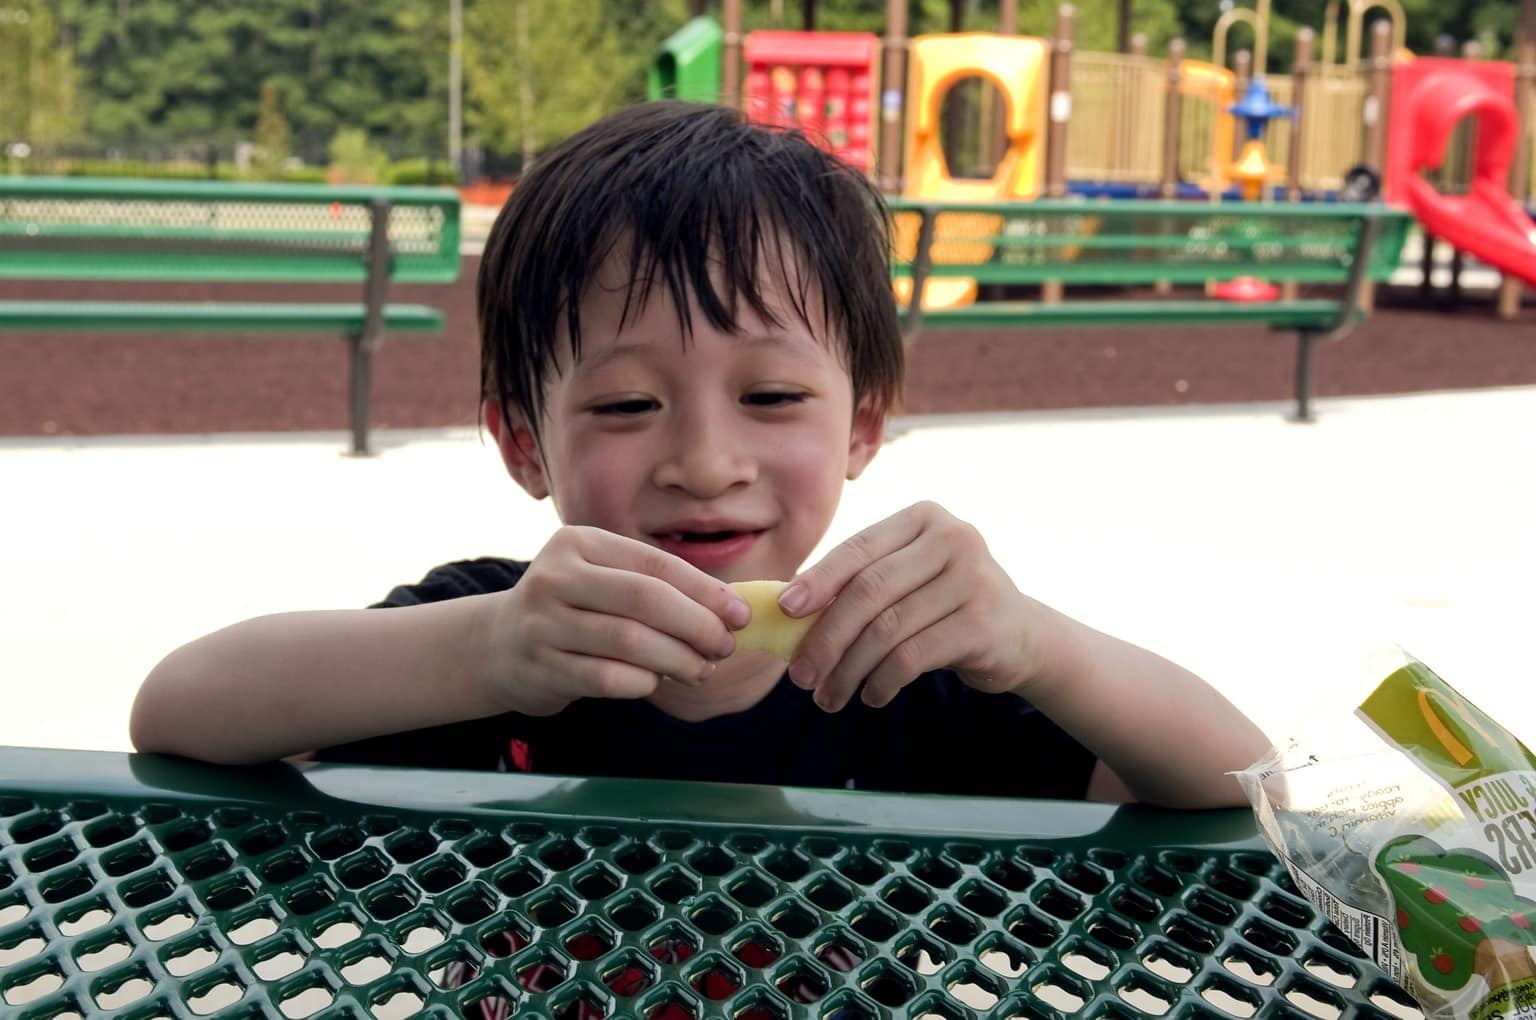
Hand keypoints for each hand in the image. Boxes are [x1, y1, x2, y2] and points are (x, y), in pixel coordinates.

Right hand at [484, 527, 748, 715]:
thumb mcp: (601, 579)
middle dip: (697, 626)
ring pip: (630, 642)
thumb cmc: (572, 609)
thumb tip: (729, 609)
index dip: (706, 591)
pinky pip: (609, 678)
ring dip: (678, 660)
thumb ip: (655, 586)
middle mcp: (556, 576)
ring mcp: (543, 623)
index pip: (656, 565)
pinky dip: (644, 682)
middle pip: (646, 600)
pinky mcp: (541, 667)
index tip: (741, 614)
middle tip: (725, 646)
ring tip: (702, 669)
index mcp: (579, 543)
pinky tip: (657, 681)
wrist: (497, 646)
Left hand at [781, 502, 1054, 710]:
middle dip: (827, 636)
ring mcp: (973, 579)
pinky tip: (871, 696)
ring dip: (849, 669)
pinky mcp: (984, 623)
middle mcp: (953, 538)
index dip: (818, 580)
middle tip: (801, 675)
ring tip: (829, 696)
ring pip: (888, 629)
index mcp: (924, 518)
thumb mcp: (908, 580)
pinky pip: (913, 656)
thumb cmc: (943, 605)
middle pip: (869, 590)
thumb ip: (860, 584)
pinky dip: (882, 681)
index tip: (785, 610)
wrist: (1020, 635)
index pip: (859, 548)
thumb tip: (784, 610)